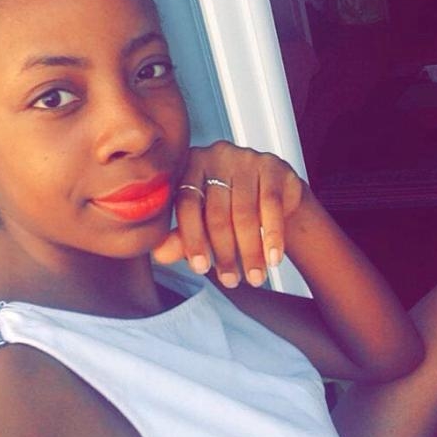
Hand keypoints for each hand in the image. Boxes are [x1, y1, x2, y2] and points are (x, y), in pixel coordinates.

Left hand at [152, 141, 303, 286]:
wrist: (274, 194)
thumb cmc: (230, 208)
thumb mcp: (203, 222)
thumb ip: (181, 238)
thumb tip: (161, 254)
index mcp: (189, 166)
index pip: (186, 204)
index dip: (192, 239)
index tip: (200, 268)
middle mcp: (215, 156)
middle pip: (217, 212)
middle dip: (224, 252)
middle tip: (230, 280)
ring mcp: (245, 158)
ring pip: (245, 213)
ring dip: (250, 252)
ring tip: (254, 277)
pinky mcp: (272, 166)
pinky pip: (271, 205)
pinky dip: (272, 236)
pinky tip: (273, 258)